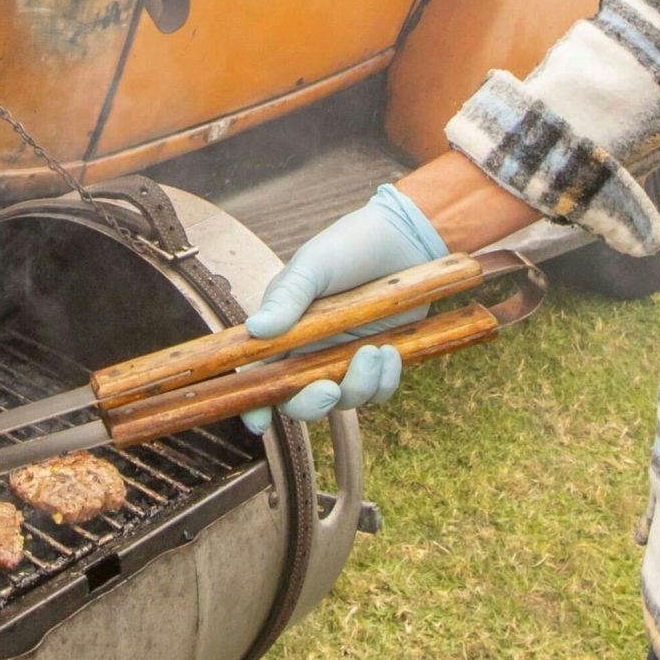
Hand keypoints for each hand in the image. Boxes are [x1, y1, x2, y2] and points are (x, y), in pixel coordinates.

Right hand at [238, 184, 446, 430]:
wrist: (404, 237)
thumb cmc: (350, 245)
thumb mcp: (313, 266)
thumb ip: (287, 299)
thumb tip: (255, 330)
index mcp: (283, 327)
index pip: (259, 372)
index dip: (255, 402)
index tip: (258, 422)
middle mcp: (309, 349)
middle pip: (299, 399)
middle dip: (312, 404)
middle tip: (331, 390)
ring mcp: (343, 356)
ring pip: (343, 400)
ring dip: (359, 386)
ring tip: (376, 352)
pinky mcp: (375, 360)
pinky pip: (376, 391)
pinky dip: (384, 381)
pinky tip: (391, 352)